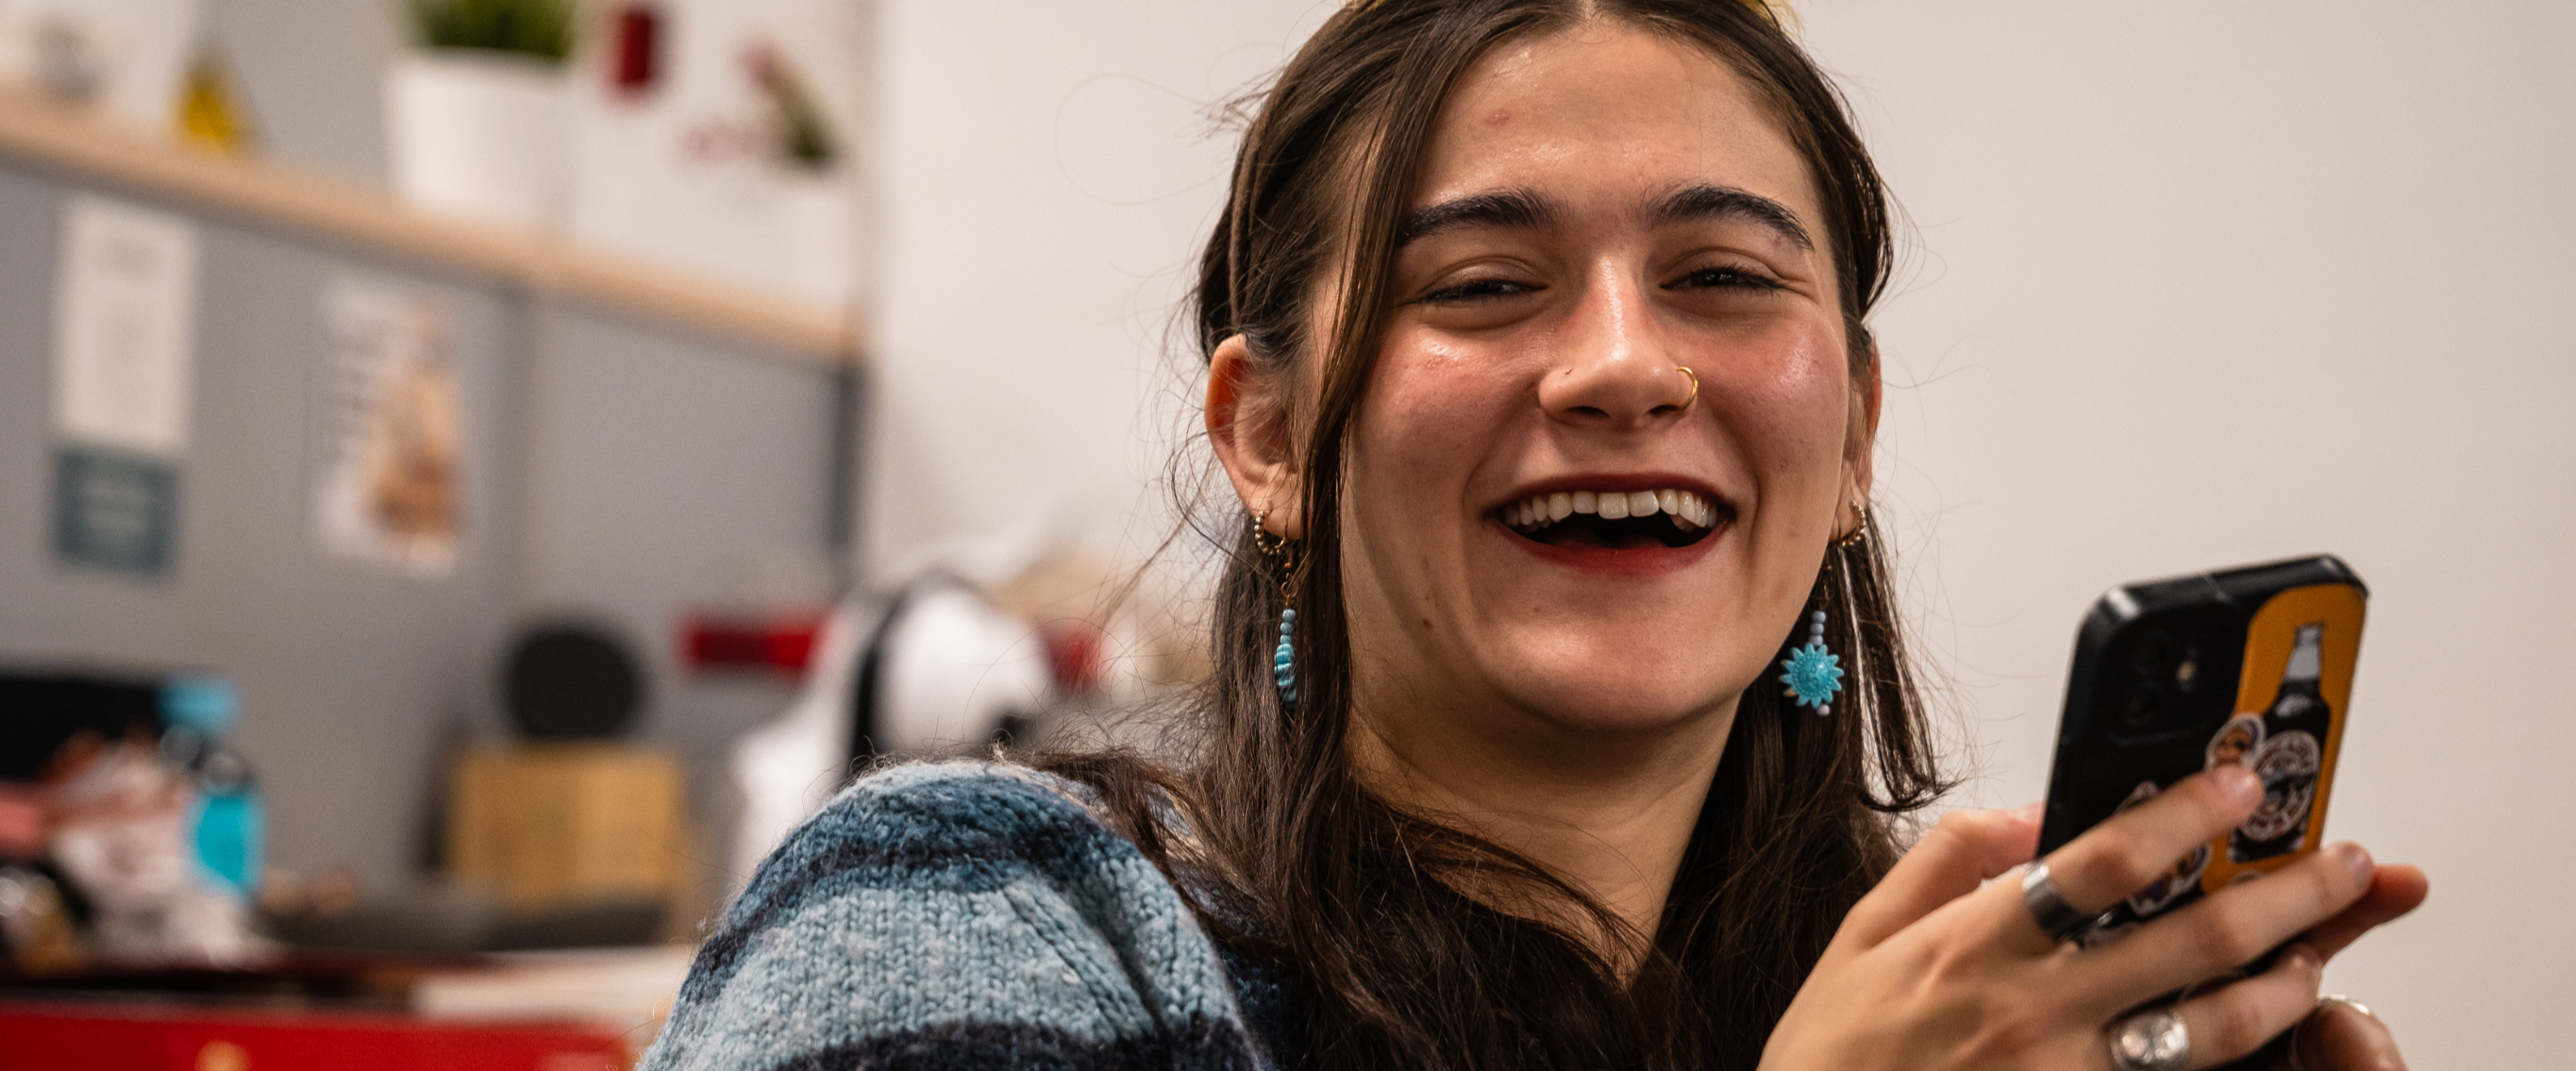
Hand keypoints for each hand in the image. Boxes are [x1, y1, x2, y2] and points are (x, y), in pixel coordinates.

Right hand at [1760, 767, 2425, 1070]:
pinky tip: (2263, 1031)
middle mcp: (2029, 1013)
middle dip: (2282, 894)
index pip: (2100, 862)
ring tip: (2315, 953)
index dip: (2182, 815)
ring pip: (2209, 1029)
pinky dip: (2234, 1057)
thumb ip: (1942, 861)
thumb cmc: (1830, 1062)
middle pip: (2186, 941)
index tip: (2237, 784)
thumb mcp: (1859, 938)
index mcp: (1972, 946)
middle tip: (2337, 864)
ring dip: (2281, 985)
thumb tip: (2026, 811)